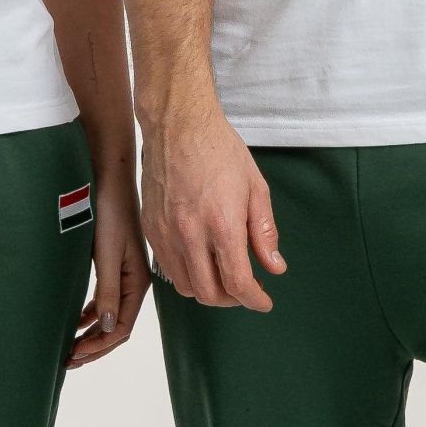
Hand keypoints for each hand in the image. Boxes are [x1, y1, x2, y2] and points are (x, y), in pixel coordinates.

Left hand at [66, 169, 152, 367]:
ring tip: (70, 347)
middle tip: (69, 360)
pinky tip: (75, 321)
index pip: (123, 328)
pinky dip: (90, 315)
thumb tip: (108, 326)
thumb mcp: (108, 253)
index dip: (99, 346)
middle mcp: (133, 282)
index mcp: (138, 282)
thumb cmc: (110, 210)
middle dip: (95, 346)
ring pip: (110, 315)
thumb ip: (108, 290)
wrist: (108, 176)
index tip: (74, 354)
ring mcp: (123, 273)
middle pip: (118, 327)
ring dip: (92, 334)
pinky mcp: (111, 264)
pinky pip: (103, 300)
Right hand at [140, 94, 284, 310]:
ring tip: (223, 277)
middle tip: (246, 290)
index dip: (254, 300)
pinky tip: (201, 261)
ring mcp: (166, 233)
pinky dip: (186, 275)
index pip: (237, 283)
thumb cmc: (219, 150)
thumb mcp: (255, 187)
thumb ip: (264, 232)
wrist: (178, 125)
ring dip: (207, 291)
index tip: (263, 301)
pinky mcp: (150, 228)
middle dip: (232, 300)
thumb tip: (274, 266)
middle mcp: (190, 234)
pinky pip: (167, 269)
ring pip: (185, 287)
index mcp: (222, 224)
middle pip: (208, 294)